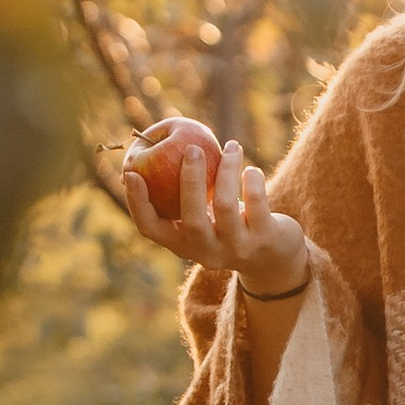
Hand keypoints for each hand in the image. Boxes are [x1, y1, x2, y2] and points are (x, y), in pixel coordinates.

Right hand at [115, 119, 309, 302]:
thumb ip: (178, 192)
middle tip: (191, 148)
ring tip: (232, 146)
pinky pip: (257, 205)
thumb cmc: (226, 225)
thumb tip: (147, 151)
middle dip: (190, 180)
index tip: (130, 172)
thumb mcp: (201, 215)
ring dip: (227, 170)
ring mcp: (237, 249)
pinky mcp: (265, 240)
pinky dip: (252, 181)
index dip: (137, 203)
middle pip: (192, 219)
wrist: (273, 258)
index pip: (151, 228)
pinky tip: (250, 169)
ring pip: (226, 207)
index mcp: (182, 244)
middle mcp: (206, 251)